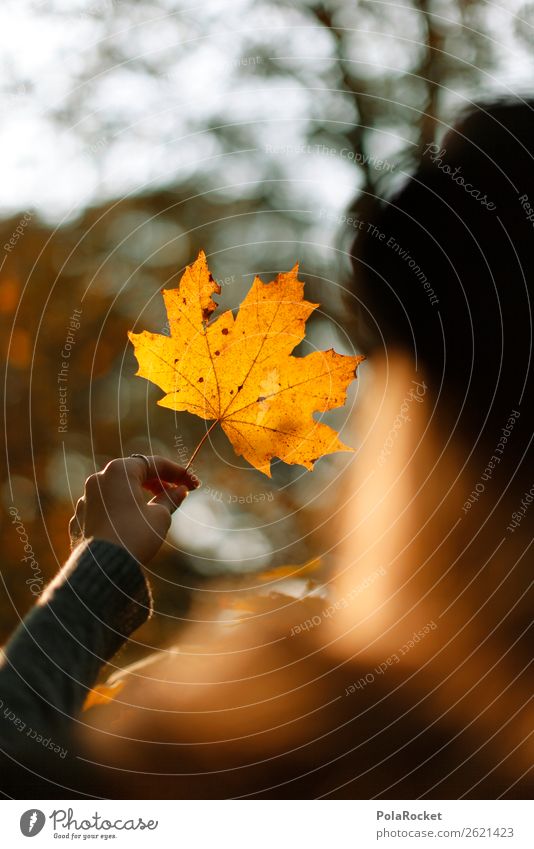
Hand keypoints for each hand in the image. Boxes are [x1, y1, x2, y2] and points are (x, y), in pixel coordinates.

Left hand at [69, 455, 198, 563]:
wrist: (102, 569)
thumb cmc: (135, 536)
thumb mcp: (161, 516)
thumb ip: (171, 498)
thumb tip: (180, 490)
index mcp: (119, 471)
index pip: (154, 464)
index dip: (178, 473)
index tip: (193, 484)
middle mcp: (98, 480)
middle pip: (133, 474)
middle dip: (157, 483)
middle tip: (176, 494)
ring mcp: (85, 500)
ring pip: (116, 491)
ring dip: (137, 496)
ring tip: (155, 510)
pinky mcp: (79, 519)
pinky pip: (104, 509)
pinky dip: (119, 512)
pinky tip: (130, 523)